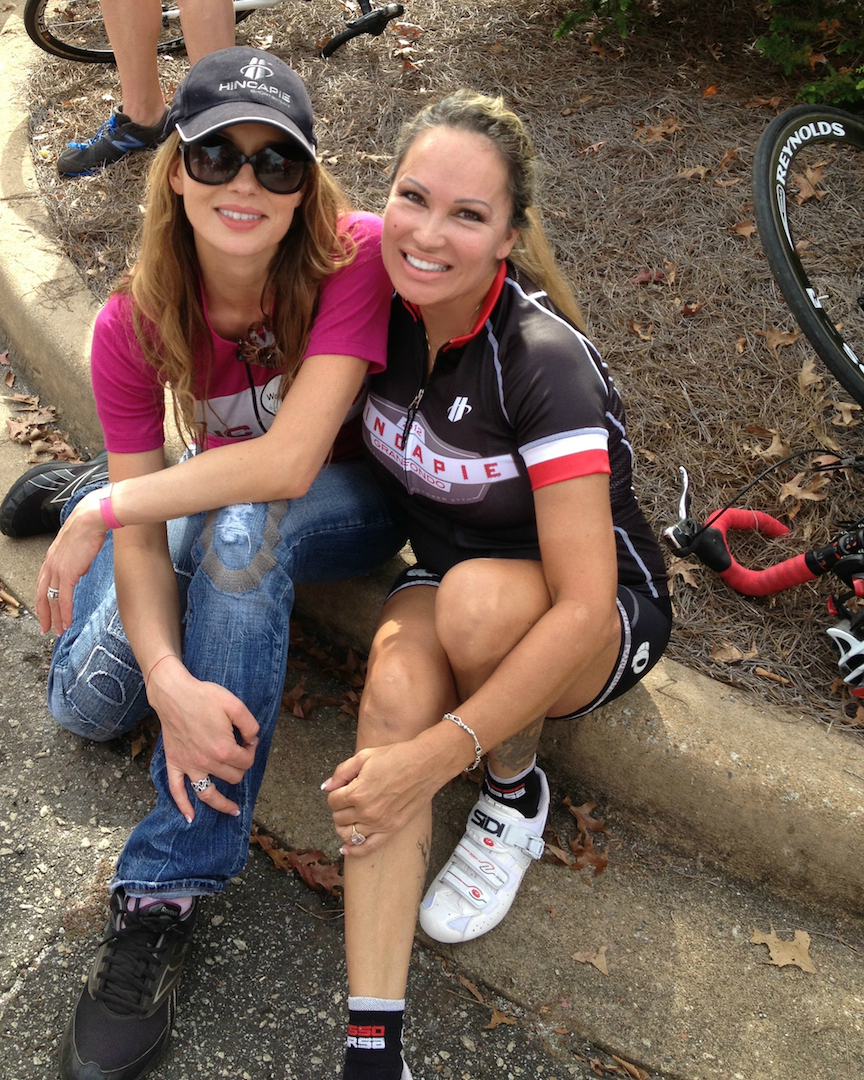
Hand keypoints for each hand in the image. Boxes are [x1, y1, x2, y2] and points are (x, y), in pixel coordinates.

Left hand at [36, 489, 107, 634]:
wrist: (91, 519)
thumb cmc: (89, 526)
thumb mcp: (79, 544)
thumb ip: (77, 559)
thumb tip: (80, 569)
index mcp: (52, 557)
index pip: (43, 583)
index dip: (43, 598)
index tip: (45, 610)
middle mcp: (50, 565)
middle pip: (41, 595)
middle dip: (43, 614)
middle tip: (46, 627)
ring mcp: (57, 570)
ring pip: (51, 600)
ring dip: (54, 618)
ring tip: (57, 630)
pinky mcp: (67, 574)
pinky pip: (63, 599)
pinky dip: (64, 613)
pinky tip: (67, 623)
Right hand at [146, 657, 259, 820]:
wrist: (174, 694)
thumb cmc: (205, 697)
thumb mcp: (235, 705)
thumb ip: (250, 725)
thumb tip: (253, 740)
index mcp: (224, 749)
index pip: (246, 761)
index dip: (251, 751)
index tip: (247, 741)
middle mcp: (207, 762)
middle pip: (232, 777)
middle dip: (240, 768)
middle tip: (239, 754)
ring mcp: (189, 765)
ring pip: (208, 793)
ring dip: (222, 804)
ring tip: (233, 811)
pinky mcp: (174, 764)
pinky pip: (177, 790)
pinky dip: (183, 806)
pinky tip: (190, 817)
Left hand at [323, 737, 445, 856]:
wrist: (425, 765)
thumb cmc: (396, 757)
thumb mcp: (364, 756)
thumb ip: (342, 772)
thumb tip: (326, 786)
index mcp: (357, 793)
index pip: (332, 801)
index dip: (335, 792)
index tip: (343, 787)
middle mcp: (366, 812)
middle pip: (338, 818)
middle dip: (339, 808)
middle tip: (348, 798)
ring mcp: (379, 823)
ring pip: (348, 834)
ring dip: (344, 826)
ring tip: (349, 817)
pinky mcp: (392, 829)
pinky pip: (368, 848)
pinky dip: (354, 850)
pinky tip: (346, 848)